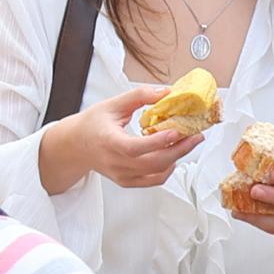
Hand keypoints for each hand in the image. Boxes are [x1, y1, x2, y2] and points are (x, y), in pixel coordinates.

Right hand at [59, 85, 205, 191]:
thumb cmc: (92, 124)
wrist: (76, 146)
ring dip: (178, 158)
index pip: (136, 147)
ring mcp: (122, 175)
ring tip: (190, 142)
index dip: (158, 142)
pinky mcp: (127, 181)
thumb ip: (139, 96)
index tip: (177, 131)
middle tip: (196, 135)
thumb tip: (165, 92)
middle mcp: (116, 163)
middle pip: (153, 162)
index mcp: (109, 142)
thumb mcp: (113, 104)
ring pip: (156, 173)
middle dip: (180, 149)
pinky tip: (175, 156)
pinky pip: (153, 180)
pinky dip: (168, 170)